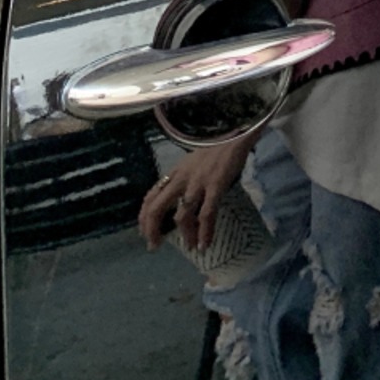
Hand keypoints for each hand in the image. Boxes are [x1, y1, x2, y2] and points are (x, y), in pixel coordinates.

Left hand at [137, 131, 258, 251]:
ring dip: (186, 235)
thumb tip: (182, 199)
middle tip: (155, 246)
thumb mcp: (193, 161)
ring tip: (192, 247)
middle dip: (152, 230)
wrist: (236, 131)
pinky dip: (205, 232)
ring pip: (182, 215)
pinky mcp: (216, 185)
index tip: (145, 233)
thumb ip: (185, 178)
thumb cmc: (217, 146)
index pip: (151, 196)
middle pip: (157, 207)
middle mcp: (181, 178)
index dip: (144, 217)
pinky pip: (207, 213)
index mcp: (176, 172)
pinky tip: (206, 243)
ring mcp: (198, 182)